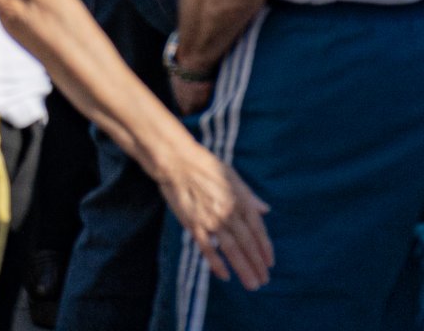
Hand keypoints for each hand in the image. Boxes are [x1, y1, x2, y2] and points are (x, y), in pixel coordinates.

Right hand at [156, 135, 270, 291]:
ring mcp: (210, 218)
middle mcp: (228, 210)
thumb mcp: (231, 174)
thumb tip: (265, 209)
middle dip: (257, 264)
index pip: (257, 228)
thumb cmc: (204, 165)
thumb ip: (248, 195)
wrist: (176, 160)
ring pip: (231, 249)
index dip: (265, 247)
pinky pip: (207, 247)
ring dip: (243, 268)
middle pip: (247, 242)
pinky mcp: (193, 223)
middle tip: (264, 281)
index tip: (270, 264)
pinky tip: (224, 275)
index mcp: (239, 198)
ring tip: (252, 284)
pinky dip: (216, 262)